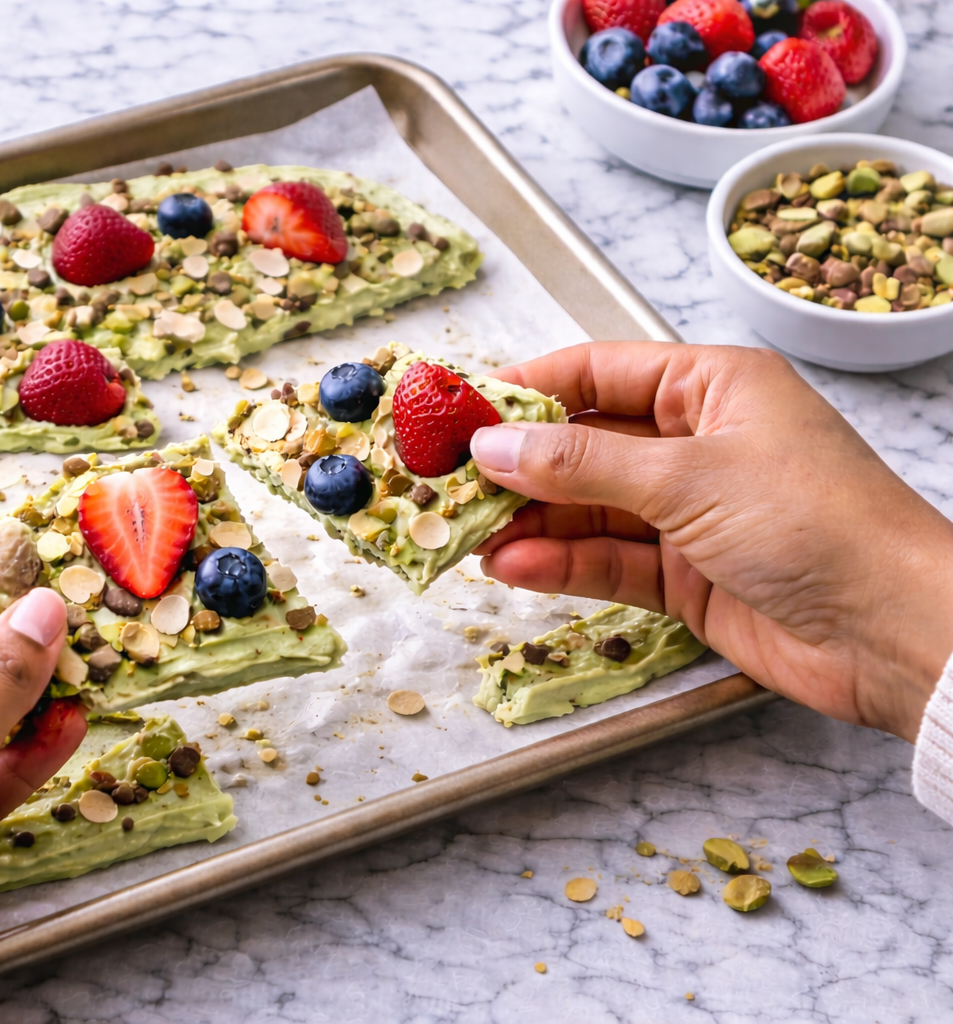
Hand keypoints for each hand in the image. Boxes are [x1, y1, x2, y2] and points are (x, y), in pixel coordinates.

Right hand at [469, 342, 952, 742]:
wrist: (896, 633)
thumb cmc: (817, 524)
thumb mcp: (688, 478)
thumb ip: (580, 464)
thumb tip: (491, 445)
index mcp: (712, 386)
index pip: (595, 372)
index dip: (522, 390)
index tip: (455, 409)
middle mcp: (697, 442)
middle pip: (581, 445)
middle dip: (514, 465)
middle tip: (444, 483)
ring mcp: (690, 511)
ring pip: (586, 508)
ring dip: (527, 521)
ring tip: (465, 534)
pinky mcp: (686, 575)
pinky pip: (606, 560)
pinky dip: (558, 565)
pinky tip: (511, 568)